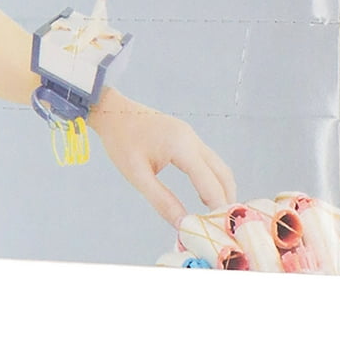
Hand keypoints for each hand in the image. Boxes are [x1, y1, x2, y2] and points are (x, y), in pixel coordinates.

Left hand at [88, 88, 235, 226]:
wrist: (113, 111)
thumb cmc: (121, 142)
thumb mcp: (137, 175)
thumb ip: (162, 200)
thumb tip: (182, 224)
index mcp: (182, 146)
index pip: (209, 181)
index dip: (217, 206)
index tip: (221, 228)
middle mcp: (193, 139)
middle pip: (222, 173)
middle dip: (226, 199)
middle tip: (224, 225)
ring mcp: (192, 136)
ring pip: (218, 165)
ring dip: (222, 188)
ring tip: (217, 214)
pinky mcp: (187, 136)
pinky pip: (208, 160)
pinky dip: (213, 178)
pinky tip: (205, 194)